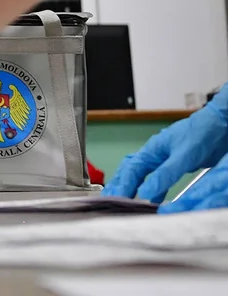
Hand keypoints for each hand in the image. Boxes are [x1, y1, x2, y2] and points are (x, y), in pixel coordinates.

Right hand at [104, 87, 227, 202]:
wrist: (221, 124)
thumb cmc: (202, 133)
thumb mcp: (183, 156)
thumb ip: (165, 174)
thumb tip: (145, 192)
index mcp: (152, 150)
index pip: (131, 170)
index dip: (122, 186)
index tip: (114, 200)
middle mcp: (155, 154)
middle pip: (130, 171)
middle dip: (119, 186)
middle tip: (109, 201)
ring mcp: (165, 159)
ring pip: (142, 176)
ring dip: (133, 188)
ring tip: (124, 202)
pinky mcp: (176, 165)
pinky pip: (158, 180)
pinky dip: (152, 191)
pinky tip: (152, 200)